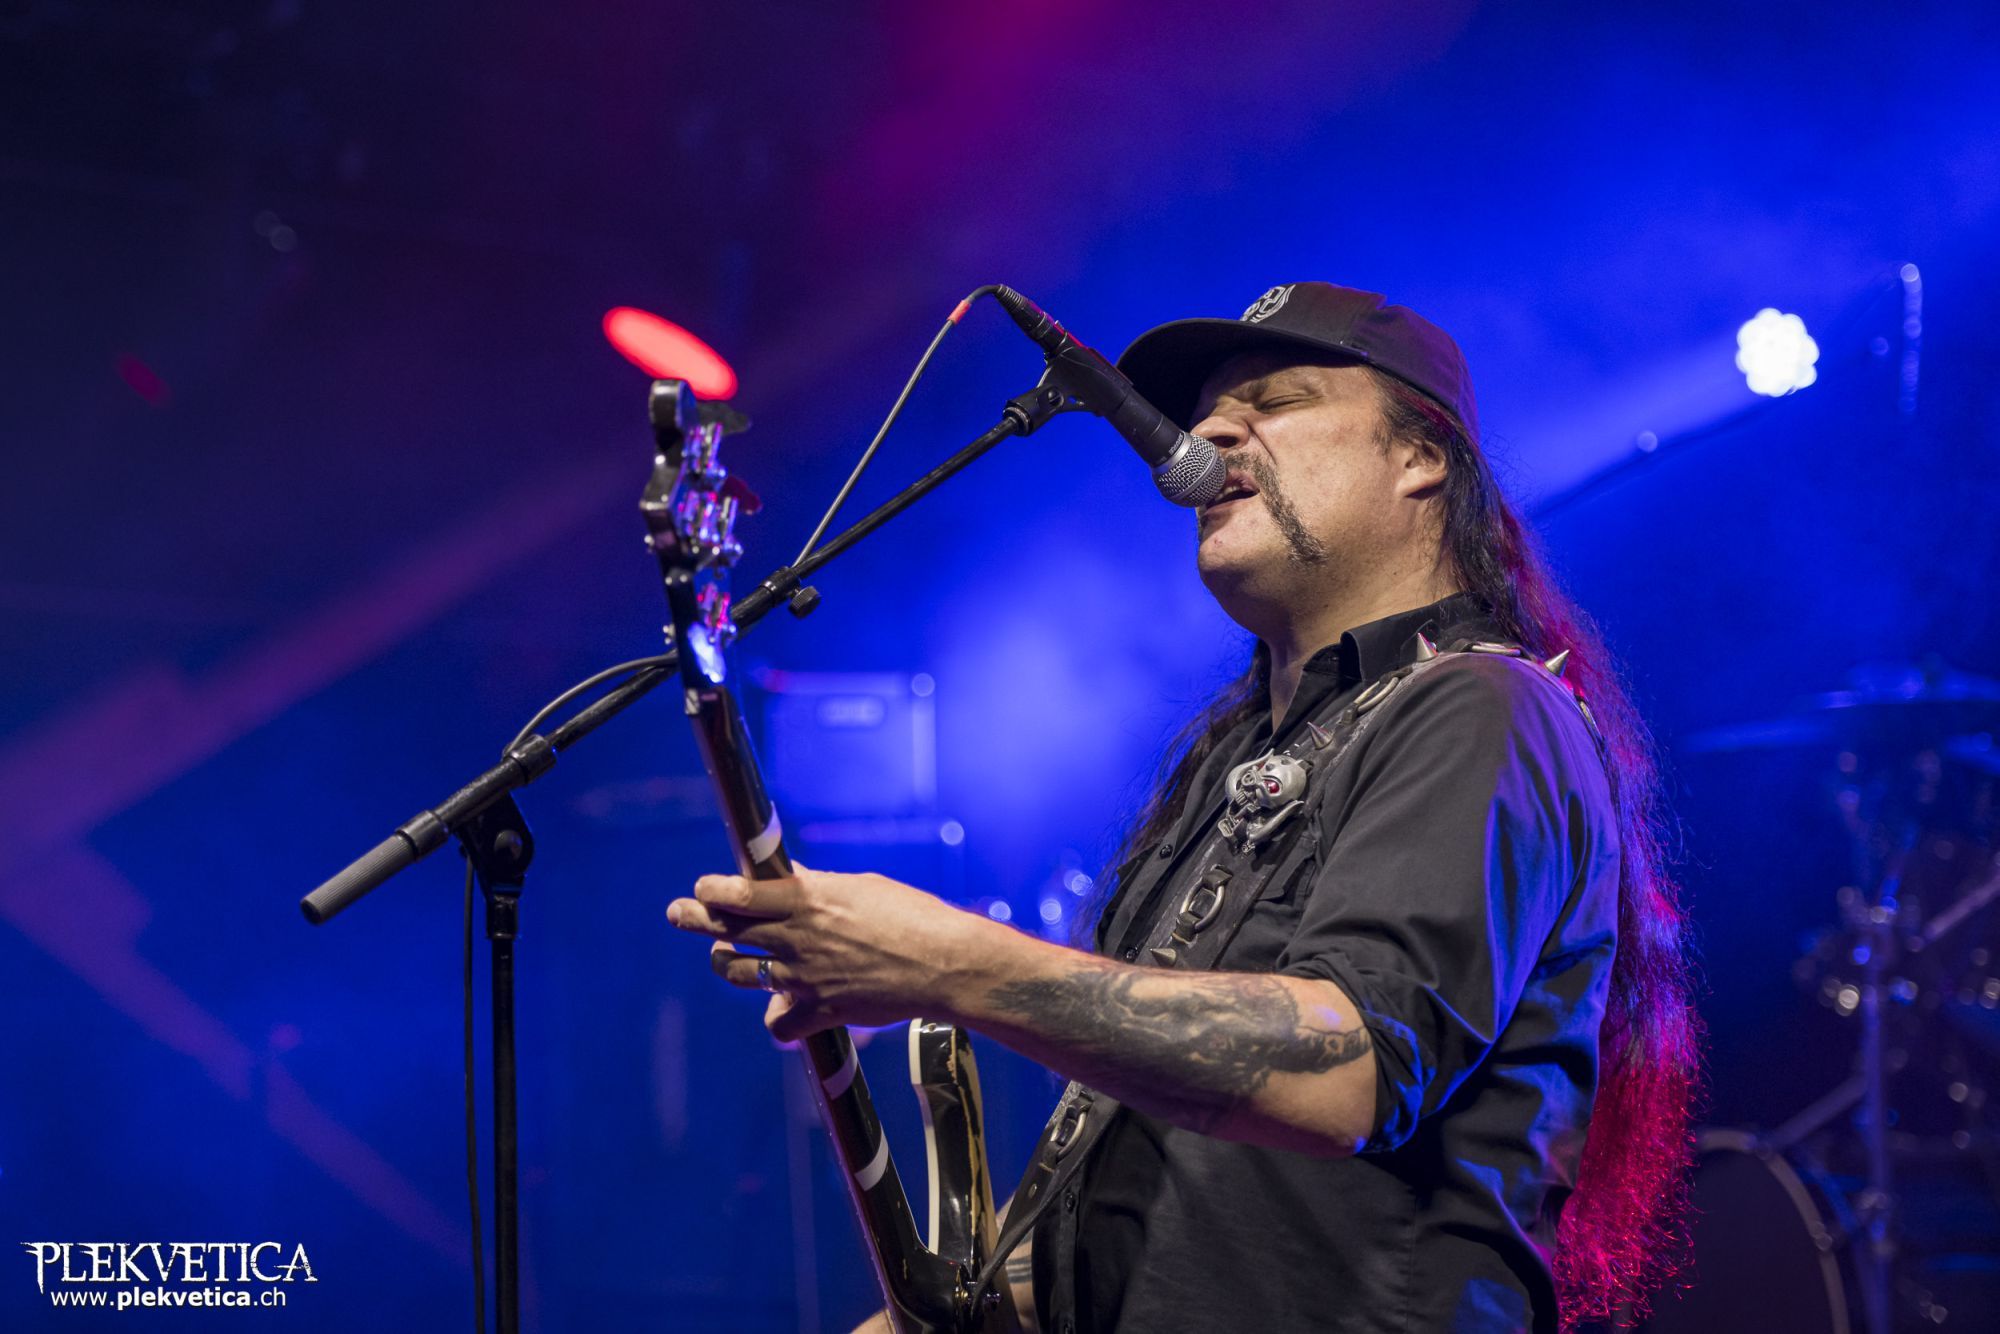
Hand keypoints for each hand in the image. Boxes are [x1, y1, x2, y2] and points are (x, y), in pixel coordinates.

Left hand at [666, 863, 994, 1041]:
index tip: (704, 887)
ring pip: (737, 973)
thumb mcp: (860, 888)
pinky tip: (783, 1008)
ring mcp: (804, 978)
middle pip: (723, 930)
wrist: (945, 965)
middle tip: (678, 912)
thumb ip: (816, 886)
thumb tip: (788, 875)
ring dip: (727, 963)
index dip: (711, 890)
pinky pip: (776, 1023)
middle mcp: (796, 938)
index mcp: (806, 899)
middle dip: (692, 918)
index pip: (735, 894)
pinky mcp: (820, 1011)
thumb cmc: (911, 915)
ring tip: (728, 957)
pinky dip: (777, 1016)